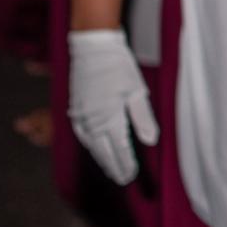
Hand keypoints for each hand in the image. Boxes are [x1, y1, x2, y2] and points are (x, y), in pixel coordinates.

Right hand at [67, 29, 158, 184]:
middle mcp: (92, 121)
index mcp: (109, 118)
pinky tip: (95, 146)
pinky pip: (82, 134)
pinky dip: (90, 144)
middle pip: (103, 151)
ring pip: (91, 144)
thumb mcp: (136, 91)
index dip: (125, 165)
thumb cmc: (119, 67)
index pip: (119, 150)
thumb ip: (143, 119)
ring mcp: (81, 115)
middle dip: (113, 166)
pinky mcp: (75, 108)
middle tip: (122, 178)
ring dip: (101, 157)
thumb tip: (151, 141)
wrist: (93, 48)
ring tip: (110, 167)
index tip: (130, 176)